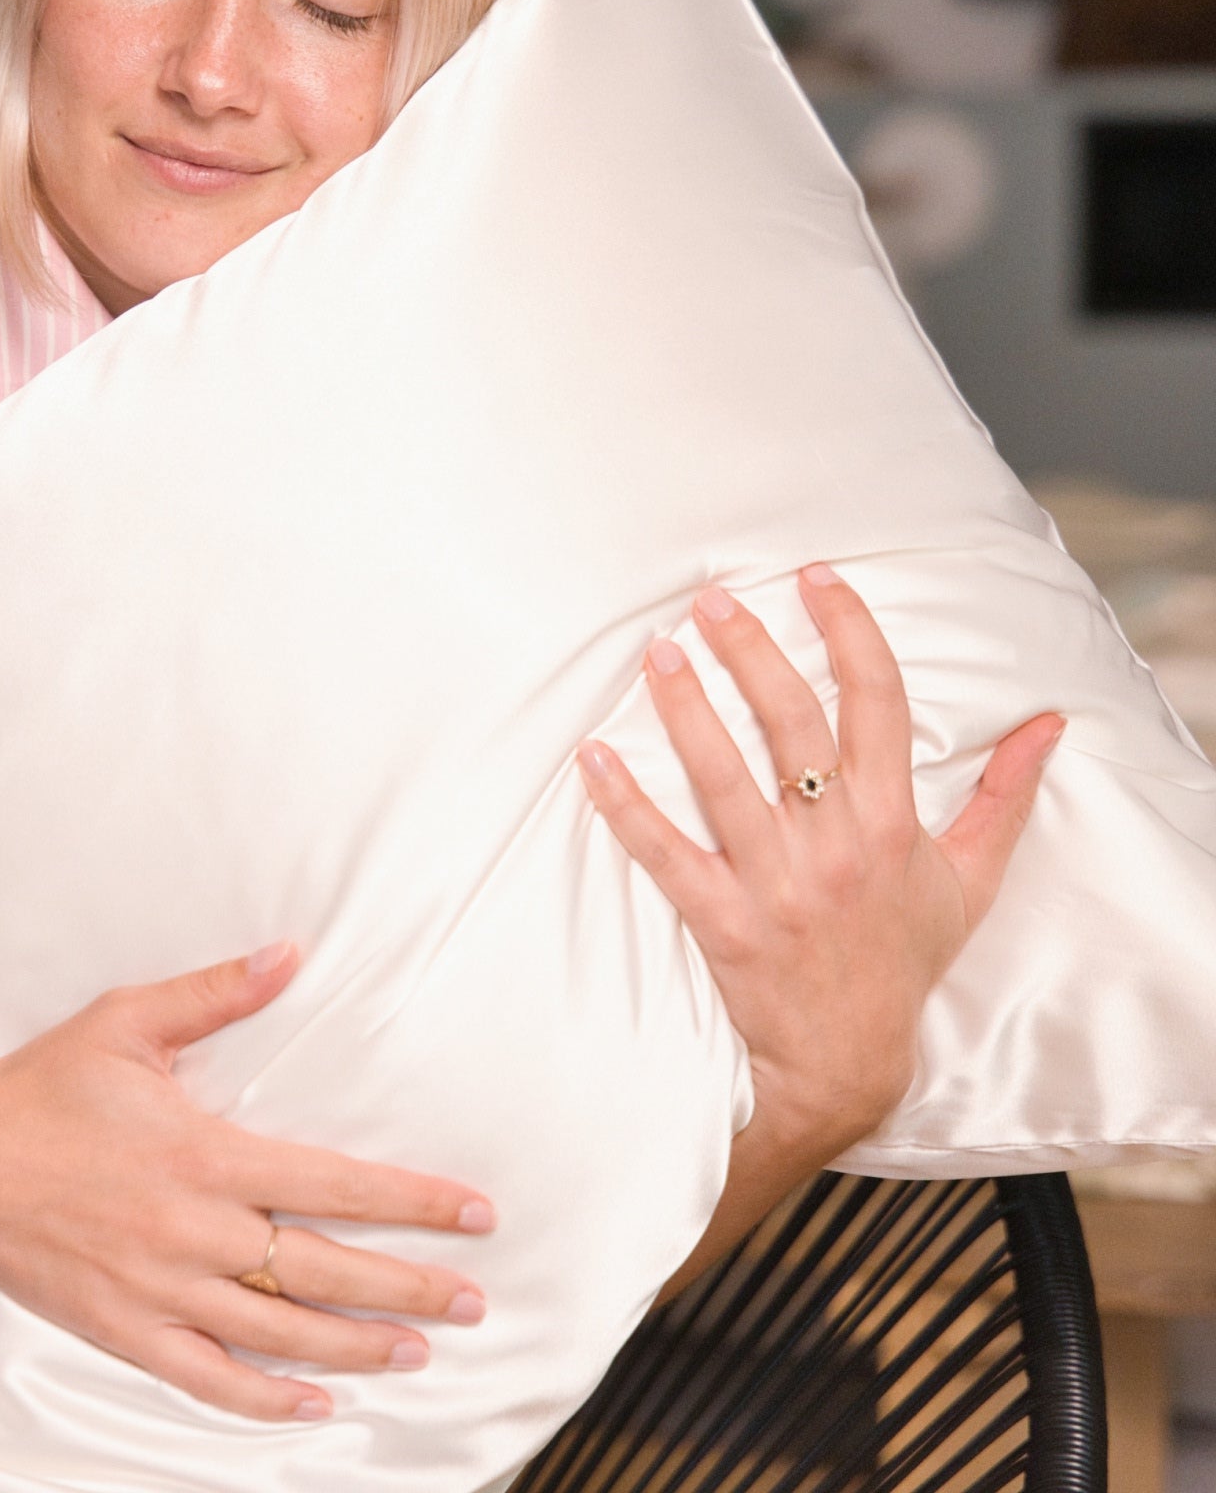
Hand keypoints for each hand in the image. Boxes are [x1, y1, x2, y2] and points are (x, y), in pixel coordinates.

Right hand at [0, 944, 492, 1422]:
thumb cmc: (43, 1086)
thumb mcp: (128, 1019)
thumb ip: (217, 990)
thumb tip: (290, 952)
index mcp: (203, 1153)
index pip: (335, 1183)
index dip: (414, 1202)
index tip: (475, 1213)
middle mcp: (193, 1230)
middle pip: (325, 1270)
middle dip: (410, 1287)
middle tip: (474, 1302)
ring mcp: (159, 1290)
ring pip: (279, 1332)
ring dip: (356, 1345)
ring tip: (416, 1350)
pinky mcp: (124, 1330)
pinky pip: (207, 1379)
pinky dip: (265, 1399)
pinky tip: (313, 1403)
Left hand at [577, 563, 1064, 1160]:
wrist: (848, 1063)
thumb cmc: (903, 959)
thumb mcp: (969, 878)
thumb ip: (1004, 796)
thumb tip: (1048, 725)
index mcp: (893, 824)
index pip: (878, 704)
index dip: (850, 632)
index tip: (816, 578)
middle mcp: (836, 846)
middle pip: (791, 725)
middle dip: (751, 651)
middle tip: (711, 599)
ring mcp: (776, 885)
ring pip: (723, 779)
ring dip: (686, 710)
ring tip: (657, 653)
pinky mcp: (722, 923)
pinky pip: (665, 854)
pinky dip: (626, 806)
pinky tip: (593, 758)